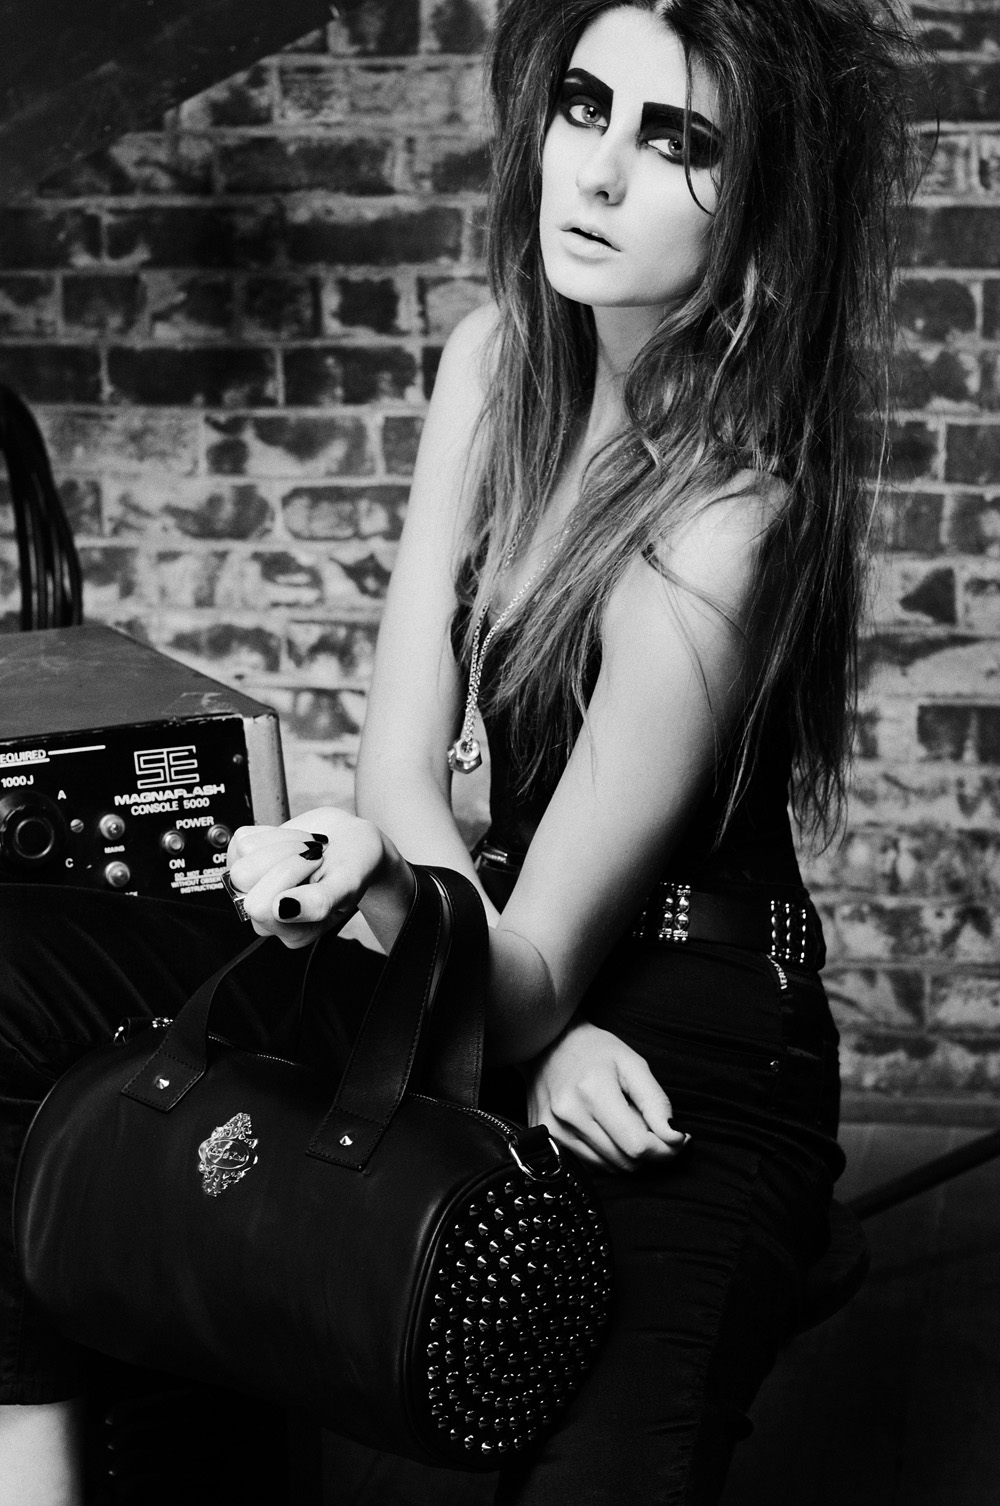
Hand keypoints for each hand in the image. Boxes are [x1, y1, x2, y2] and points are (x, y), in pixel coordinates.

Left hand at [226, 807, 385, 948]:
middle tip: (312, 855)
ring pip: (242, 856)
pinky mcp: (246, 861)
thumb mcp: (346, 885)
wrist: (351, 841)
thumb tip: (281, 909)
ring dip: (281, 843)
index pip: (260, 906)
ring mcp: (253, 888)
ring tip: (306, 848)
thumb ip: (318, 902)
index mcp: (291, 932)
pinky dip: (272, 833)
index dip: (287, 876)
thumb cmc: (352, 865)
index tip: (316, 865)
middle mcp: (266, 915)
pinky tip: (294, 842)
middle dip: (283, 857)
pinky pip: (242, 839)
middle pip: (243, 879)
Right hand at [525, 1021, 688, 1171]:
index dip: (665, 1149)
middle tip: (651, 1126)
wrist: (548, 1043)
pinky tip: (606, 1129)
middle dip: (648, 1151)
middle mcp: (570, 1115)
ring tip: (624, 1122)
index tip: (677, 1139)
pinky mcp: (548, 1139)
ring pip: (610, 1168)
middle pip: (625, 1161)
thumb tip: (675, 1138)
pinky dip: (607, 1154)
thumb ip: (657, 1103)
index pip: (638, 1146)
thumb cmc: (596, 1051)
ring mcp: (554, 1130)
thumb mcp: (634, 1064)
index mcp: (594, 1092)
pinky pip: (590, 1165)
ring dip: (627, 1154)